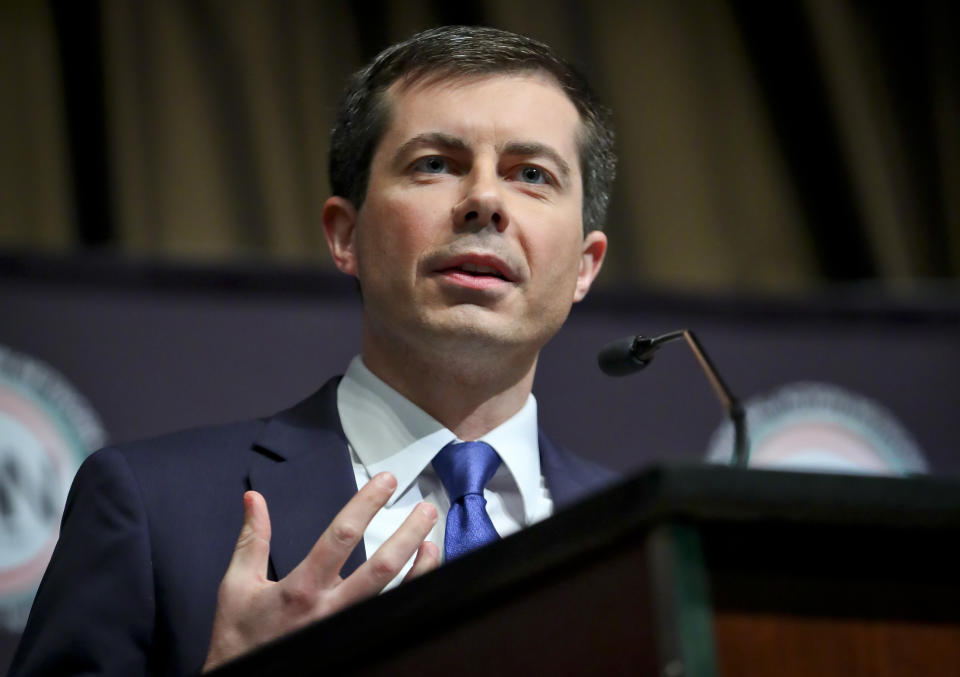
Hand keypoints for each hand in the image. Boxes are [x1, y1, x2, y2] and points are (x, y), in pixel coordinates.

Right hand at [202, 472, 439, 670]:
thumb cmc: (240, 638)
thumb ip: (252, 539)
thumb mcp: (237, 585)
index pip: (341, 536)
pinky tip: (420, 575)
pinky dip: (410, 593)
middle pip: (380, 567)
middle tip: (424, 509)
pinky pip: (390, 616)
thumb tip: (254, 500)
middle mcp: (330, 609)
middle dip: (407, 534)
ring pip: (393, 595)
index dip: (366, 505)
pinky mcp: (355, 641)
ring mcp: (347, 628)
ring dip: (418, 566)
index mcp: (301, 588)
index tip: (384, 483)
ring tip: (431, 540)